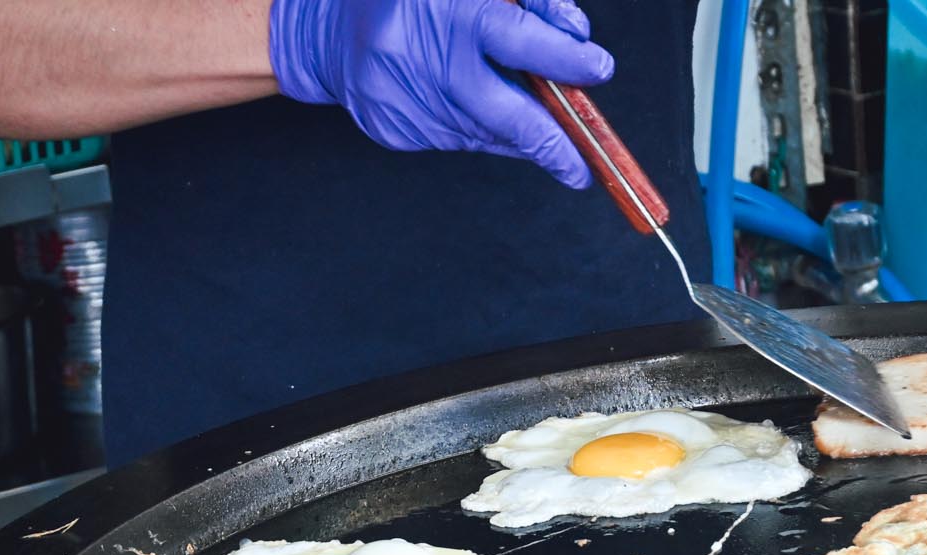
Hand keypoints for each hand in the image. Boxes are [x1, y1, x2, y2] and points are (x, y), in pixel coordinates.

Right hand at [270, 0, 613, 187]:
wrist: (328, 29)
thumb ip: (528, 4)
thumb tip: (575, 41)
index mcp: (444, 10)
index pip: (516, 39)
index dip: (563, 59)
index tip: (598, 69)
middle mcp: (420, 59)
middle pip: (503, 113)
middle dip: (551, 143)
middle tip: (582, 166)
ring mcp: (403, 101)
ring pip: (484, 133)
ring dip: (517, 136)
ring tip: (542, 136)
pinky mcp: (392, 130)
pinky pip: (455, 139)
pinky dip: (478, 131)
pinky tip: (476, 111)